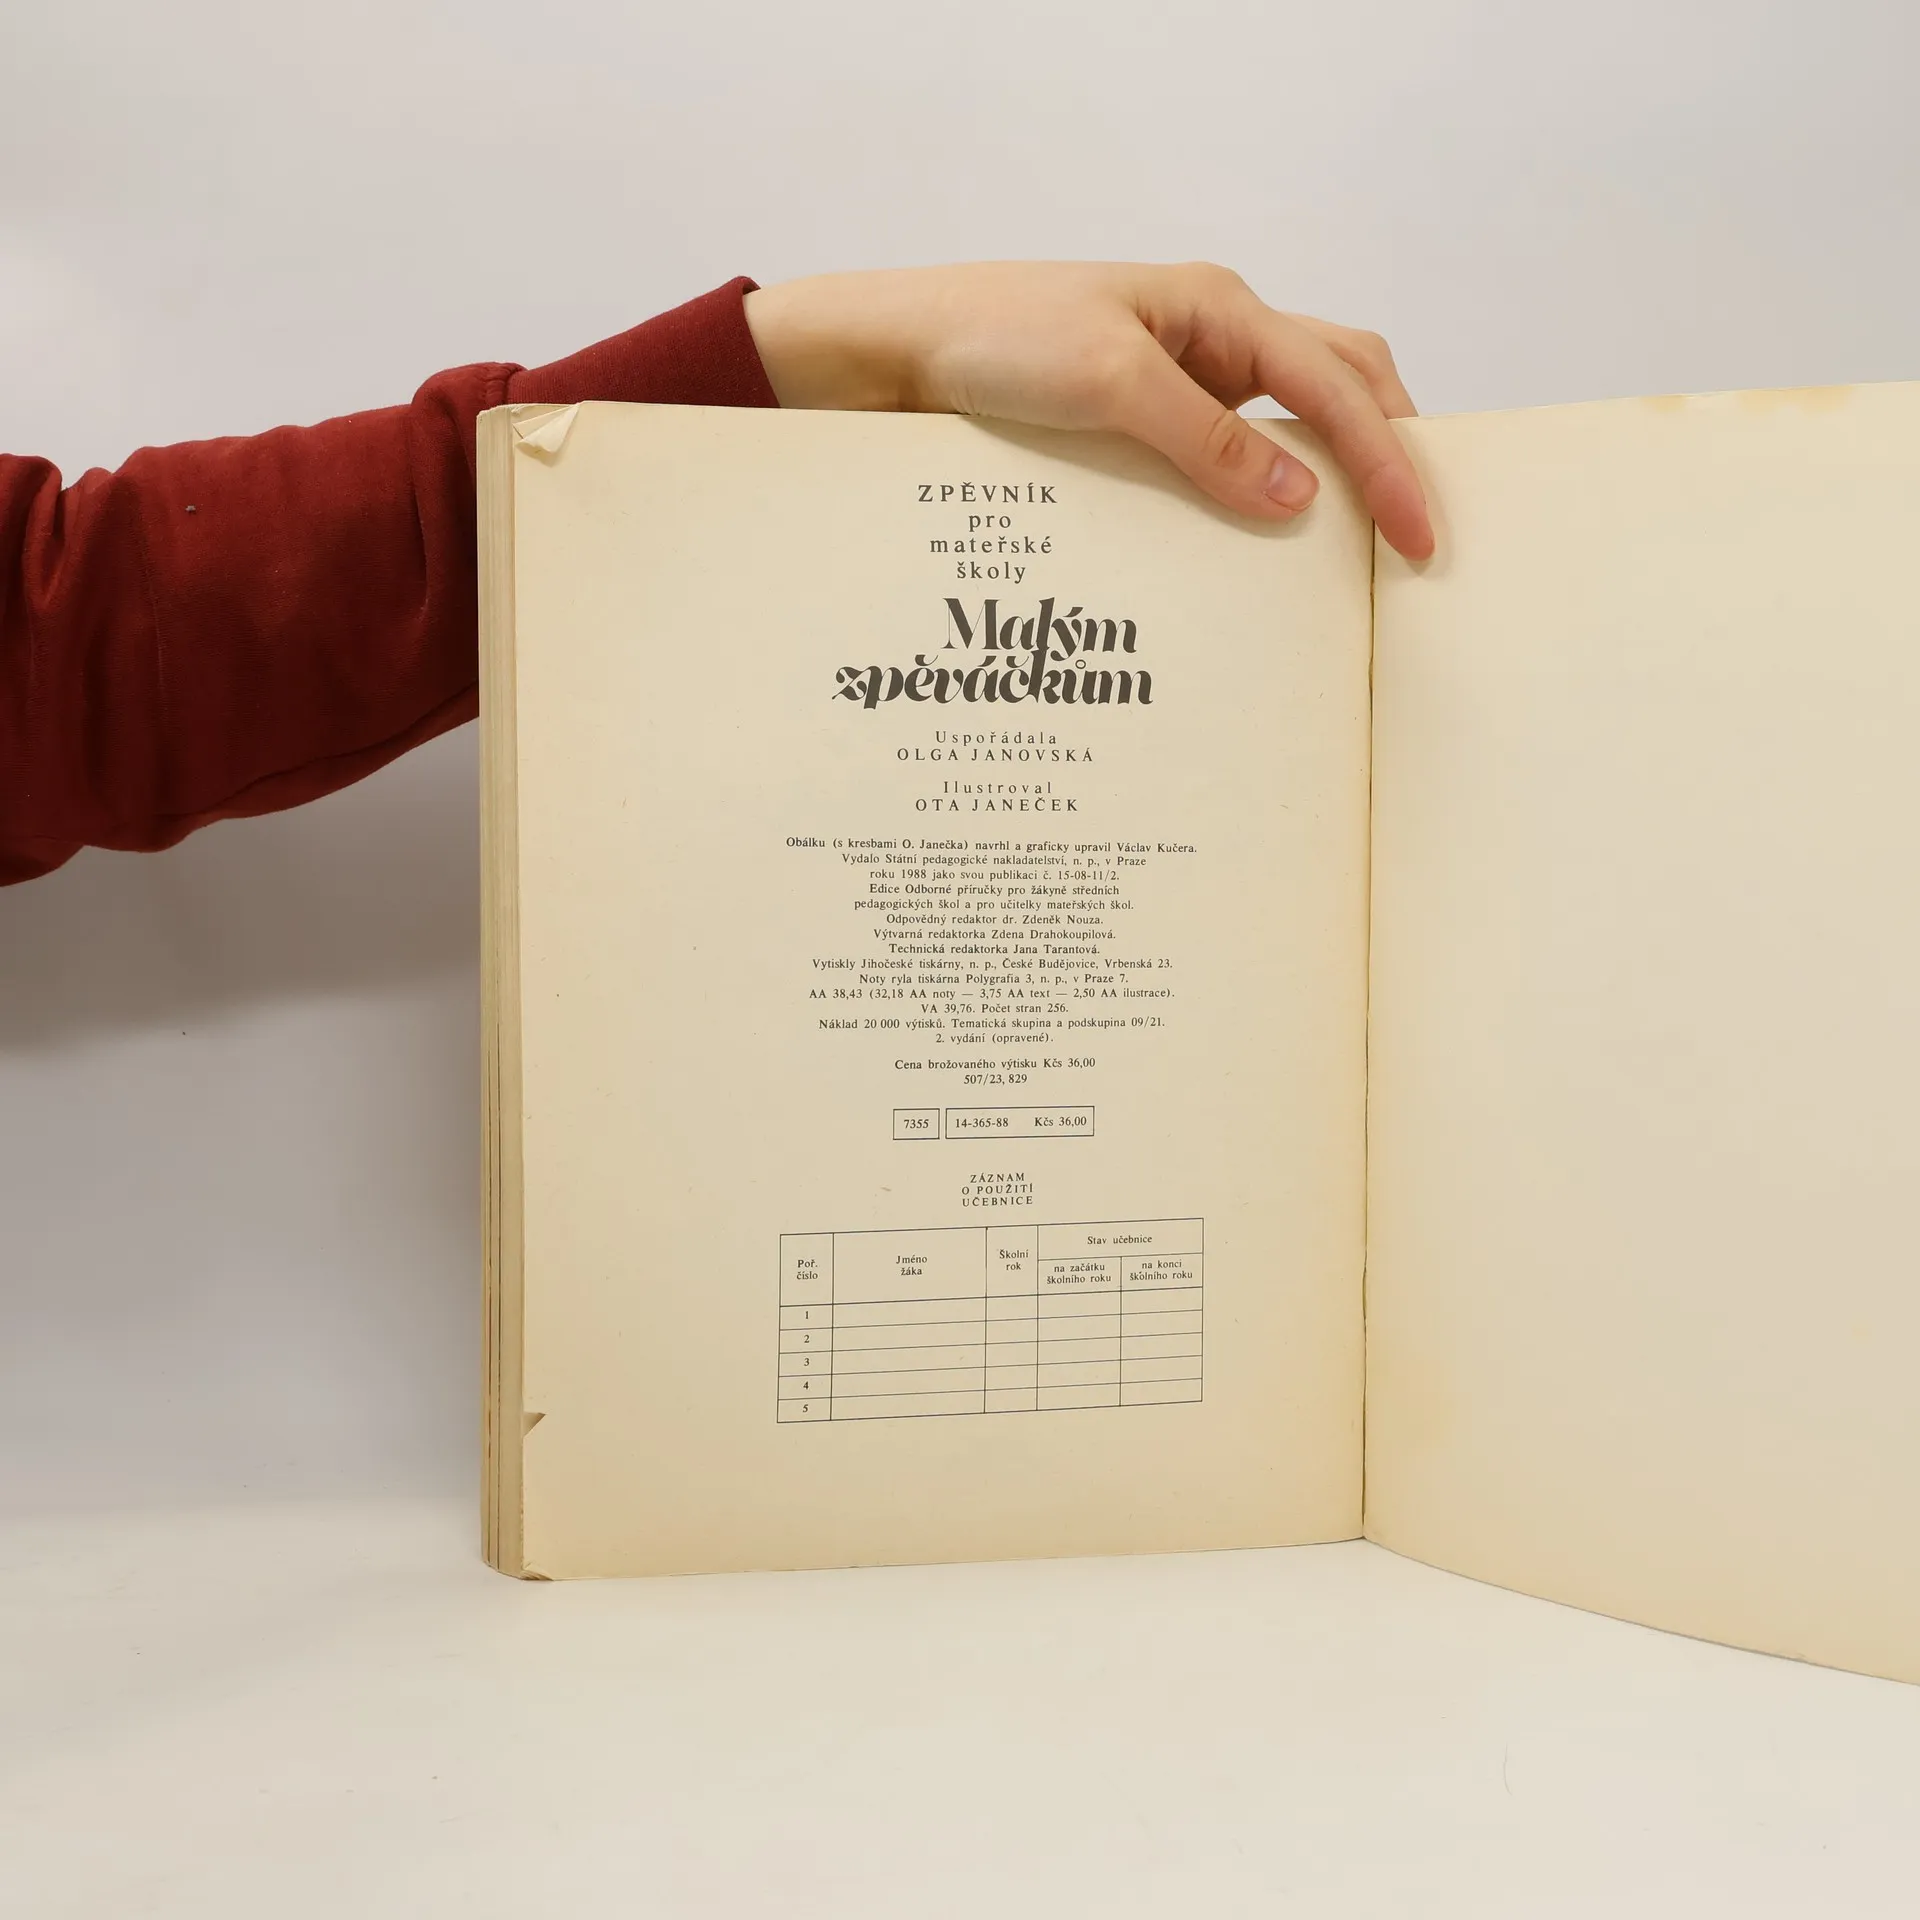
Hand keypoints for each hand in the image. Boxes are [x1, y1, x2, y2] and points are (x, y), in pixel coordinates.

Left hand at [743, 261, 1432, 559]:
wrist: (900, 353)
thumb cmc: (994, 340)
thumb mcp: (1108, 383)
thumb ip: (1207, 439)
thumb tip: (1300, 498)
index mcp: (1219, 309)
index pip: (1338, 386)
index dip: (1390, 462)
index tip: (1419, 536)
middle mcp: (1214, 337)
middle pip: (1341, 384)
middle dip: (1389, 454)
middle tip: (1415, 542)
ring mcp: (1183, 377)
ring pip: (1292, 419)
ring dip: (1333, 475)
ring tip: (1360, 549)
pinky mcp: (1146, 420)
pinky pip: (1228, 455)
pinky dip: (1261, 495)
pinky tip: (1264, 546)